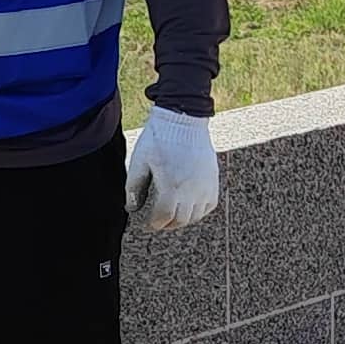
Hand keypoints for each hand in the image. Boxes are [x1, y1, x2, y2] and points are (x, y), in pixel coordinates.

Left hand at [124, 105, 218, 231]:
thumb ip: (133, 188)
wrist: (183, 119)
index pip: (163, 218)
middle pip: (180, 220)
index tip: (145, 224)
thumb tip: (132, 208)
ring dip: (182, 219)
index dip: (152, 224)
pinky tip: (188, 206)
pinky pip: (209, 205)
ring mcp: (205, 185)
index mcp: (171, 187)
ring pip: (195, 216)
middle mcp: (191, 190)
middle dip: (166, 224)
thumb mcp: (139, 162)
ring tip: (171, 215)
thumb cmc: (159, 139)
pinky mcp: (212, 179)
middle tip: (157, 221)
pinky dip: (198, 211)